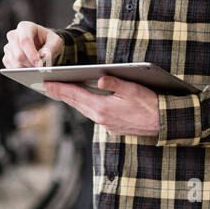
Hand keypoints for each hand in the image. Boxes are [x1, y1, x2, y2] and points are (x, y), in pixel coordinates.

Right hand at [3, 20, 63, 68]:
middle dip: (30, 64)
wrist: (44, 45)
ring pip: (14, 62)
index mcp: (25, 27)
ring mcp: (8, 47)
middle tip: (40, 70)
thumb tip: (43, 57)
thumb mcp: (56, 42)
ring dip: (26, 69)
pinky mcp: (7, 57)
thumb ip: (51, 48)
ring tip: (37, 70)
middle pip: (18, 54)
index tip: (40, 66)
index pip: (25, 41)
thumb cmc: (49, 41)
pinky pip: (11, 67)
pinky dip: (20, 72)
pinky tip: (30, 71)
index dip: (32, 54)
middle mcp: (13, 35)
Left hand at [44, 75, 159, 136]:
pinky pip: (95, 115)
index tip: (46, 84)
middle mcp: (102, 119)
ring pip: (85, 111)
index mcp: (103, 108)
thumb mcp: (133, 89)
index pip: (76, 95)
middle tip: (48, 87)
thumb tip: (99, 80)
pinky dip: (87, 107)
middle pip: (77, 104)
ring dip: (74, 101)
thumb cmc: (150, 104)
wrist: (163, 123)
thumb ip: (114, 83)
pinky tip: (85, 102)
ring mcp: (107, 125)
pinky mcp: (114, 128)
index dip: (60, 89)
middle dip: (62, 94)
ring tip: (63, 92)